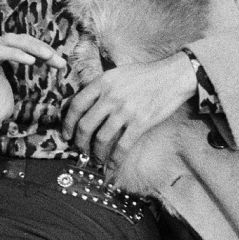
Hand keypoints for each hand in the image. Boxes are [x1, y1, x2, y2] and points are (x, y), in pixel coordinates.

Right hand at [0, 33, 58, 149]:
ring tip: (48, 57)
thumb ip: (28, 66)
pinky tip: (30, 61)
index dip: (42, 47)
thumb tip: (55, 58)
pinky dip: (16, 54)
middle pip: (19, 38)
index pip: (23, 40)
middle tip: (58, 59)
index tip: (59, 60)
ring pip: (9, 40)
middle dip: (40, 47)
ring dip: (31, 48)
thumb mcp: (17, 80)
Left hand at [62, 54, 197, 168]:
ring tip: (96, 159)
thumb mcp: (116, 73)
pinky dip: (114, 159)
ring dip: (96, 153)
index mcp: (102, 82)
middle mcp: (111, 96)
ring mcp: (125, 110)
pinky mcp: (140, 122)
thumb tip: (83, 106)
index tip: (66, 134)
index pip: (76, 105)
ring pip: (101, 139)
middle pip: (86, 125)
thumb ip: (100, 87)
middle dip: (80, 142)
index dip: (67, 123)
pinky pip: (122, 146)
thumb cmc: (144, 75)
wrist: (172, 76)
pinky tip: (111, 166)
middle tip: (80, 150)